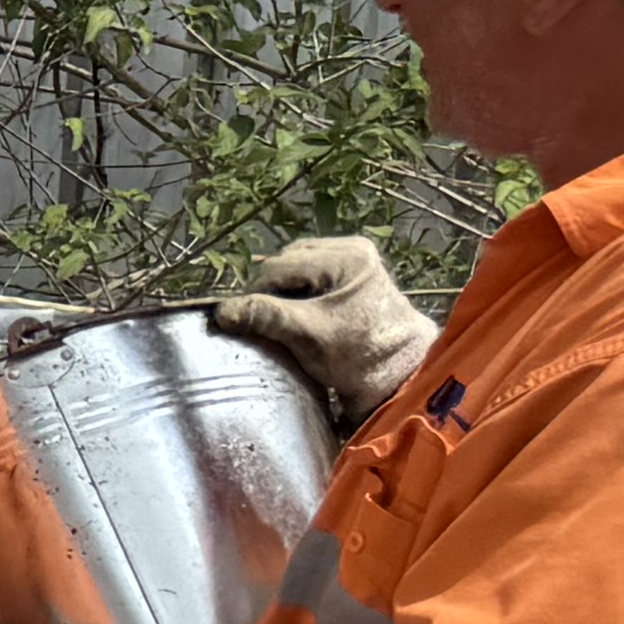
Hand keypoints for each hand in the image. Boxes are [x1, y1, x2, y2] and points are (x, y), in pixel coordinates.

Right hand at [212, 234, 434, 434]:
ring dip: (282, 291)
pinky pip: (312, 274)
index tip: (242, 322)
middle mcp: (352, 248)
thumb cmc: (358, 356)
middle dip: (269, 291)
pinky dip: (298, 291)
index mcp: (346, 256)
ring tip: (279, 319)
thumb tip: (221, 311)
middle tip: (261, 322)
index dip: (254, 294)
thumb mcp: (307, 336)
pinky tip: (297, 312)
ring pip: (297, 267)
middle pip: (287, 262)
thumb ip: (266, 317)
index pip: (279, 266)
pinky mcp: (357, 273)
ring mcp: (356, 258)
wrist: (402, 375)